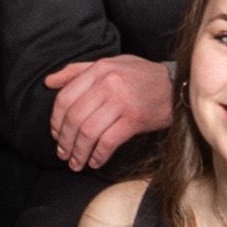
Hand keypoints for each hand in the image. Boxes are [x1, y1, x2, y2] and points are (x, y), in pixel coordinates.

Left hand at [43, 52, 175, 167]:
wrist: (176, 86)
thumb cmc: (141, 76)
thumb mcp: (110, 64)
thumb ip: (77, 71)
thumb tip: (49, 82)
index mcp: (99, 70)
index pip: (65, 98)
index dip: (56, 120)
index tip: (56, 134)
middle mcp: (108, 84)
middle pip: (74, 118)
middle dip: (65, 140)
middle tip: (63, 153)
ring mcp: (121, 102)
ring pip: (88, 132)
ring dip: (78, 152)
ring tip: (76, 162)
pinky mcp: (134, 119)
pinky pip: (108, 141)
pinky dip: (98, 155)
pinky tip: (94, 161)